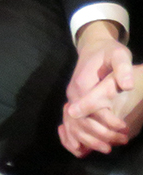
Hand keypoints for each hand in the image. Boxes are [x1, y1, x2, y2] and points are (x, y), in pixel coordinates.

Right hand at [58, 20, 133, 156]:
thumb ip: (122, 68)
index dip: (109, 122)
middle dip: (101, 135)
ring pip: (74, 125)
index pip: (93, 110)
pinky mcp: (73, 101)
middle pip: (82, 121)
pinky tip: (83, 149)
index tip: (124, 128)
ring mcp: (71, 97)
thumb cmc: (108, 52)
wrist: (93, 46)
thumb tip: (126, 85)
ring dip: (89, 140)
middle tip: (123, 140)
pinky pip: (69, 122)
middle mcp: (73, 93)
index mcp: (83, 84)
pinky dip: (73, 137)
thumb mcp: (118, 54)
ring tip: (109, 148)